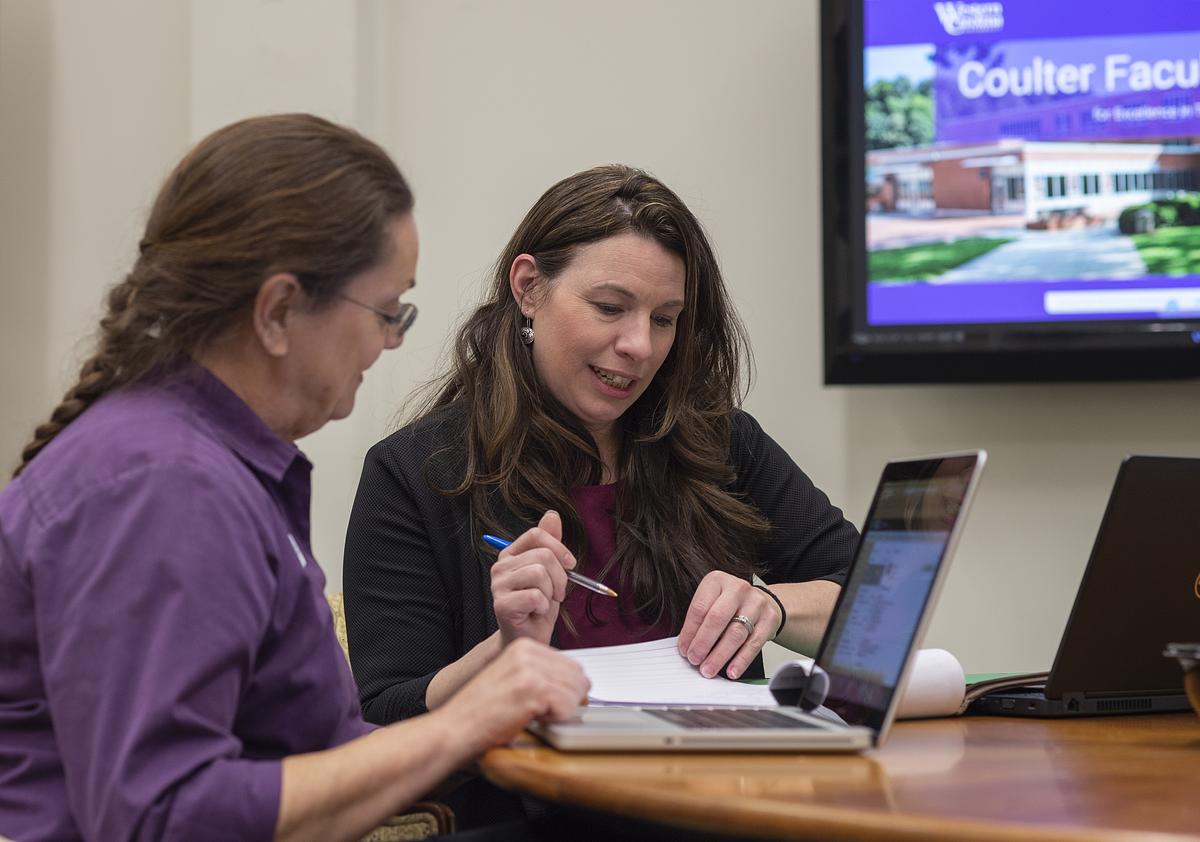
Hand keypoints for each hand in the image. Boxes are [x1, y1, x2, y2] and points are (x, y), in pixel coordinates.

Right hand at [437, 638, 589, 755]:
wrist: (455, 728)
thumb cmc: (480, 712)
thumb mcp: (512, 679)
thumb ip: (541, 674)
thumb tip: (580, 682)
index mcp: (524, 646)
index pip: (570, 664)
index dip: (565, 689)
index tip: (546, 701)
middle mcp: (528, 652)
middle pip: (577, 677)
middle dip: (567, 700)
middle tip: (540, 712)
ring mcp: (530, 669)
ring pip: (576, 693)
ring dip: (559, 712)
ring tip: (532, 715)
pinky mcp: (533, 690)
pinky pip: (567, 708)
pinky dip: (555, 721)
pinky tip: (531, 720)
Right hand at [490, 510, 575, 645]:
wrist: (528, 638)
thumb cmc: (538, 606)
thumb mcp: (551, 572)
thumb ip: (550, 544)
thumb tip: (552, 515)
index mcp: (511, 555)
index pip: (536, 535)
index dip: (559, 547)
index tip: (569, 564)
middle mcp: (501, 567)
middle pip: (543, 555)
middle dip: (560, 577)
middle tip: (556, 593)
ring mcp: (498, 585)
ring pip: (540, 574)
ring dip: (551, 593)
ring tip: (544, 603)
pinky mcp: (501, 604)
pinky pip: (535, 596)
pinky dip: (544, 607)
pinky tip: (536, 613)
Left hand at [677, 572, 781, 679]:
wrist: (761, 601)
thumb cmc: (730, 605)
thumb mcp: (712, 602)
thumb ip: (699, 621)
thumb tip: (687, 647)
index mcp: (716, 581)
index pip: (700, 608)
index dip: (689, 632)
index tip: (684, 650)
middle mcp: (737, 588)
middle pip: (717, 618)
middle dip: (703, 643)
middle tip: (695, 660)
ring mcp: (756, 603)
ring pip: (735, 633)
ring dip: (720, 655)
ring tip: (709, 669)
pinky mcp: (770, 619)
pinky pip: (754, 643)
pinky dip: (741, 660)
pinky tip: (732, 671)